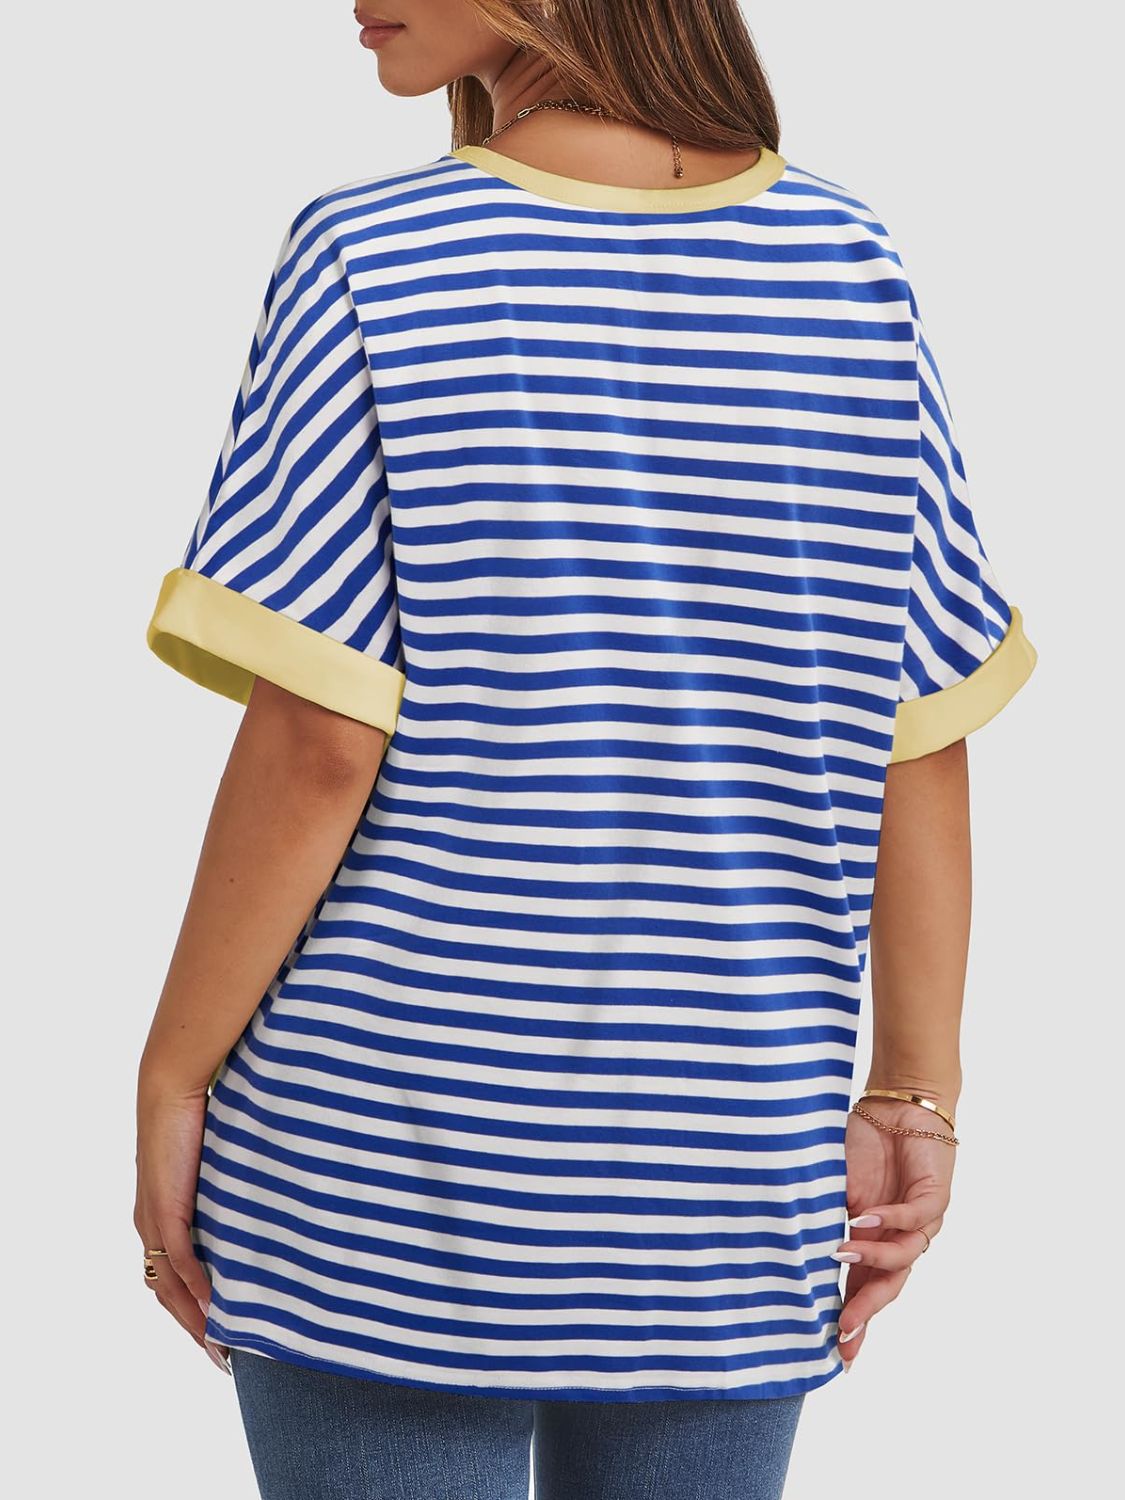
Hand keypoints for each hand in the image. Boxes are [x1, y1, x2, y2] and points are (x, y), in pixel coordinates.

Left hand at [133, 1079, 229, 1373]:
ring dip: (195, 1318)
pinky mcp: (165, 1206)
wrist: (171, 1083)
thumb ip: (226, 1189)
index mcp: (158, 1216)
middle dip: (195, 1328)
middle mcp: (149, 1225)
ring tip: (222, 1345)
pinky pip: (180, 1258)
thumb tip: (261, 1198)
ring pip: (169, 1285)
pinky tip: (216, 1304)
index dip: (191, 1309)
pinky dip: (196, 1285)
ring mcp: (154, 1219)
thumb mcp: (214, 1163)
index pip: (170, 1278)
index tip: (221, 1334)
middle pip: (166, 1294)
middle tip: (224, 1358)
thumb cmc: (197, 1112)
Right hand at [835, 1097, 955, 1367]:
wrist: (895, 1107)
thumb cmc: (862, 1144)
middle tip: (843, 1332)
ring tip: (842, 1255)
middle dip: (865, 1311)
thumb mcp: (835, 1187)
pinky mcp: (934, 1198)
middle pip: (886, 1287)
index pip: (861, 1289)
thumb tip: (793, 1245)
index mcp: (872, 1242)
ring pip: (902, 1257)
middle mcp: (897, 1239)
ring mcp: (919, 1222)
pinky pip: (914, 1218)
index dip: (850, 1320)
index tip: (835, 1354)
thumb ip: (824, 1217)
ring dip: (871, 1258)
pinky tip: (864, 1217)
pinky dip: (889, 1220)